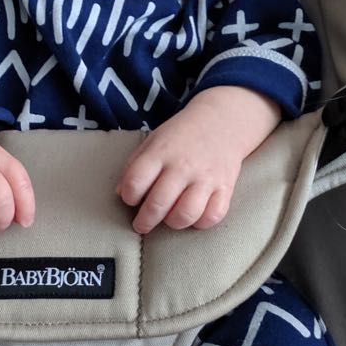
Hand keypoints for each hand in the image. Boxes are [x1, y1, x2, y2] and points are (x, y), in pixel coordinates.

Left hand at [116, 87, 281, 234]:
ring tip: (169, 219)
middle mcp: (183, 166)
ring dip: (173, 223)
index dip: (128, 196)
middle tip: (141, 225)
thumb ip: (135, 165)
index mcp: (161, 152)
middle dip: (144, 221)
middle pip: (158, 204)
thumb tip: (120, 193)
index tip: (131, 199)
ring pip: (186, 214)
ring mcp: (206, 178)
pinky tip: (195, 215)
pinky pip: (213, 216)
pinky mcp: (225, 187)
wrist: (222, 120)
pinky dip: (202, 222)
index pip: (135, 182)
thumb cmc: (182, 135)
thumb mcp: (153, 140)